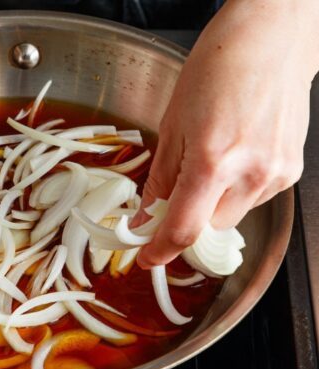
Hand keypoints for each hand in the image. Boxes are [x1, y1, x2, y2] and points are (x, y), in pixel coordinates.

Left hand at [136, 0, 318, 267]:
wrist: (270, 42)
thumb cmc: (218, 70)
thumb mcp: (172, 124)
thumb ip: (161, 178)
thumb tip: (146, 216)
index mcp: (212, 162)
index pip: (183, 230)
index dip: (159, 252)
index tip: (145, 257)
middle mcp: (249, 174)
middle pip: (208, 228)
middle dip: (186, 219)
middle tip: (172, 196)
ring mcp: (276, 173)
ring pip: (233, 215)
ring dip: (213, 203)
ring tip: (211, 158)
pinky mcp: (291, 169)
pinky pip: (256, 197)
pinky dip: (238, 188)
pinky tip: (235, 153)